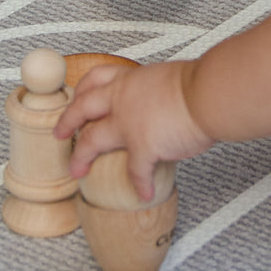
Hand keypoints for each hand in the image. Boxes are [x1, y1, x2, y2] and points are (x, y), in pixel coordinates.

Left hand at [55, 61, 215, 202]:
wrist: (210, 94)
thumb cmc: (202, 84)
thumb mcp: (170, 77)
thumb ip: (158, 90)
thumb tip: (166, 100)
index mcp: (131, 80)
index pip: (96, 79)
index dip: (82, 90)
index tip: (77, 97)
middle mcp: (123, 99)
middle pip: (82, 109)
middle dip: (67, 122)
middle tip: (60, 133)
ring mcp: (129, 124)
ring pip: (92, 140)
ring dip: (81, 157)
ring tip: (77, 170)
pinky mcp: (144, 147)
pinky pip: (136, 172)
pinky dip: (139, 184)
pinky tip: (143, 193)